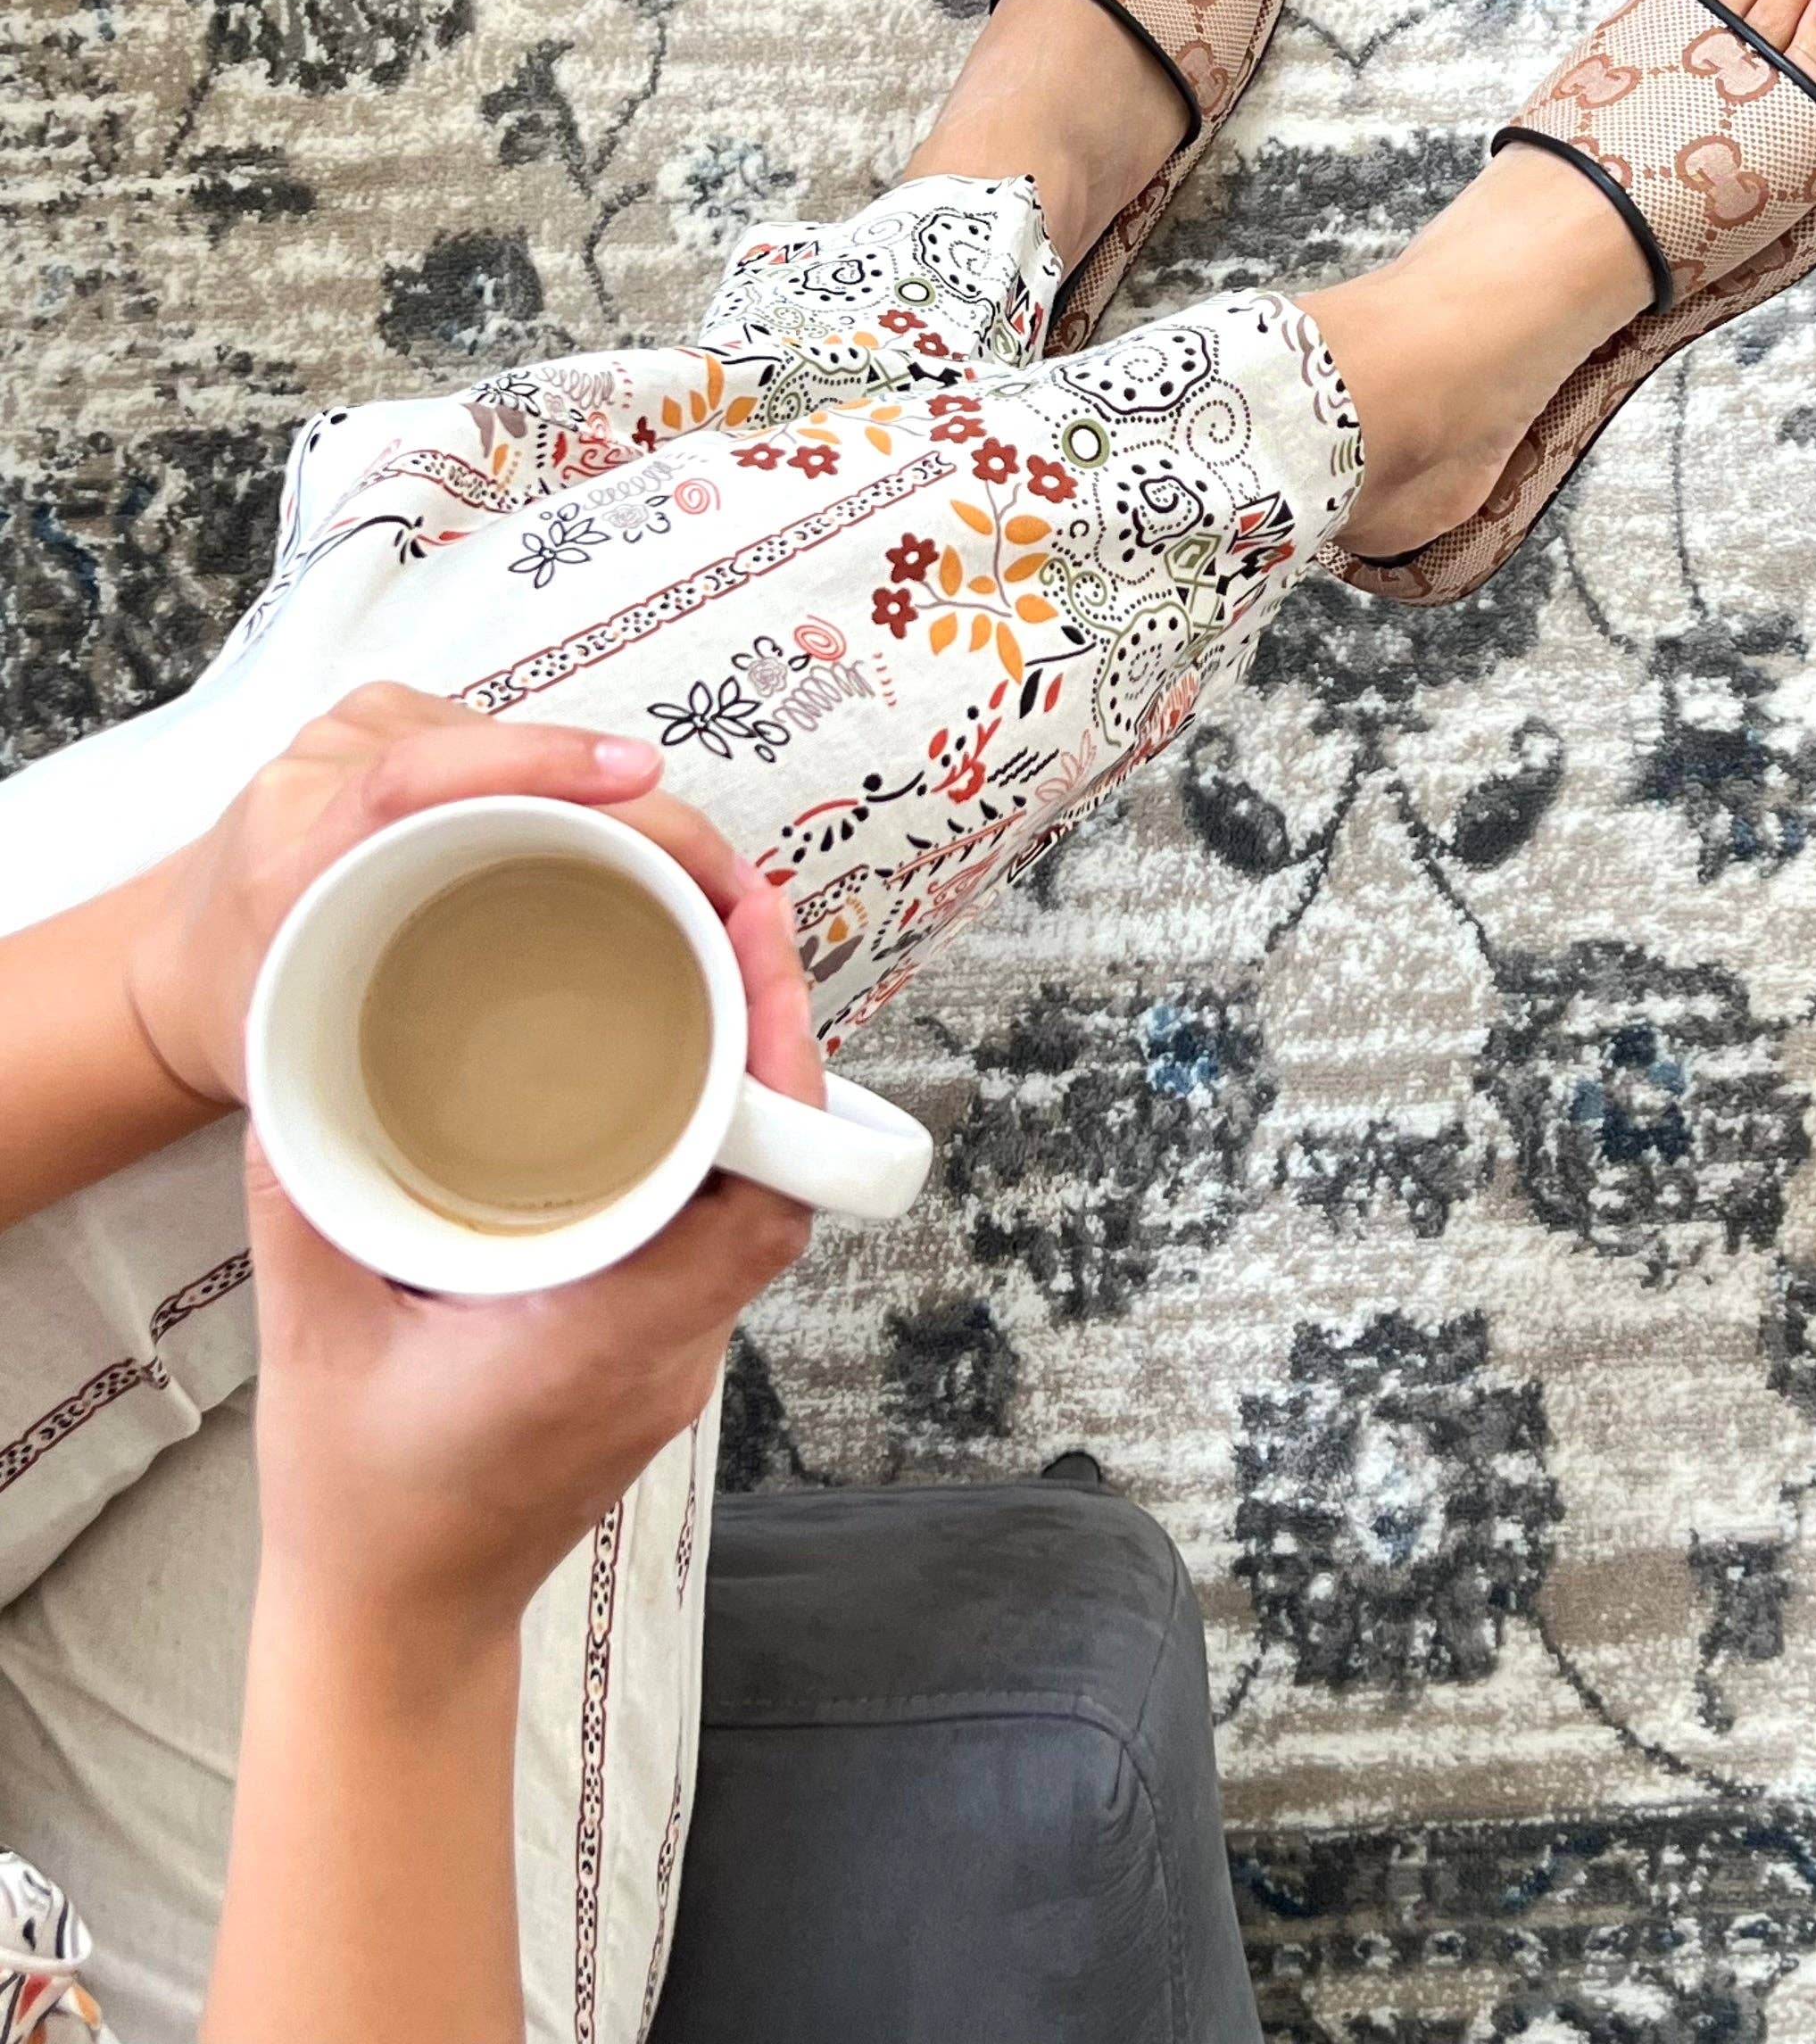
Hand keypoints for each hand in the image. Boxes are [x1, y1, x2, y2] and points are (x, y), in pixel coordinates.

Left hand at [123, 680, 739, 1111]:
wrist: (176, 961)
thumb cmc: (242, 1019)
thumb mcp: (302, 1068)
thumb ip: (388, 1090)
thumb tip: (521, 1139)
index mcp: (296, 847)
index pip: (416, 779)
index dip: (536, 765)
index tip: (639, 777)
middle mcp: (332, 763)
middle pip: (513, 759)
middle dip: (640, 809)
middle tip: (732, 887)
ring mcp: (369, 728)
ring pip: (532, 751)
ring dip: (627, 807)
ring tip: (707, 881)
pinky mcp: (403, 719)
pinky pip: (519, 745)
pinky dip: (587, 790)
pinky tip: (645, 837)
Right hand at [245, 831, 821, 1643]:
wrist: (393, 1636)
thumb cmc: (359, 1505)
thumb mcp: (313, 1342)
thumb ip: (307, 1202)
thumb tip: (295, 1064)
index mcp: (617, 1334)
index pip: (764, 1195)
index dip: (781, 1070)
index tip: (759, 959)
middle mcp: (675, 1344)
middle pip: (778, 1174)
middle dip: (769, 1039)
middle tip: (736, 918)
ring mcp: (677, 1357)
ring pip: (752, 1199)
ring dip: (743, 1088)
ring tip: (707, 970)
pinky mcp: (656, 1358)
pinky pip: (711, 1231)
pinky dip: (703, 1147)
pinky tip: (659, 1082)